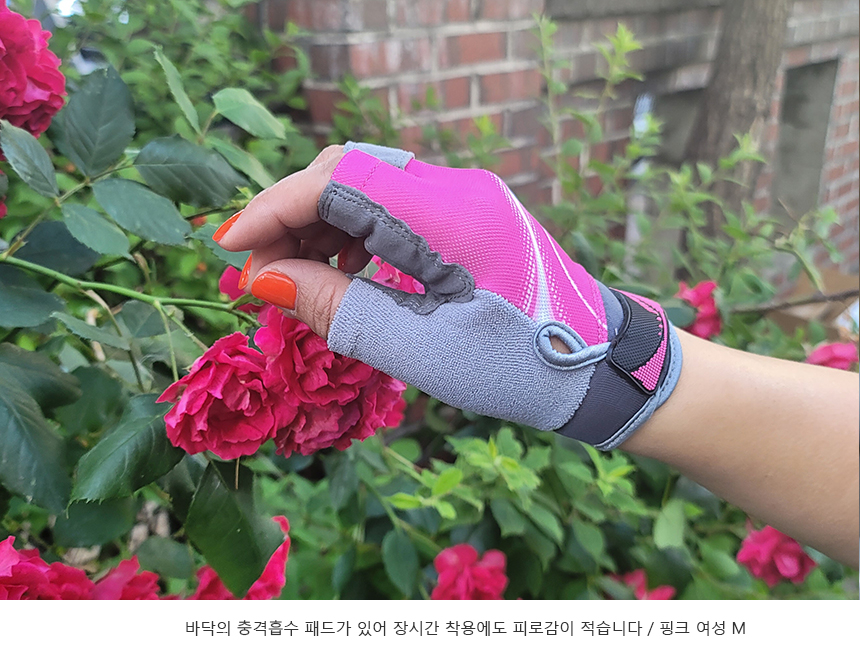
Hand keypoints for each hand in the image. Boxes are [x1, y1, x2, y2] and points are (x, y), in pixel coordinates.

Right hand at [215, 142, 681, 449]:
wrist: (600, 366)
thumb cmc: (521, 368)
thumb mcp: (424, 352)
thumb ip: (342, 310)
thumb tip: (264, 279)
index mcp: (449, 218)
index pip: (339, 183)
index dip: (274, 209)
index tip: (228, 247)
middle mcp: (457, 190)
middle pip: (348, 174)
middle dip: (291, 216)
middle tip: (255, 272)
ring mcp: (466, 198)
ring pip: (368, 187)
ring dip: (320, 225)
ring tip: (291, 280)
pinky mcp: (470, 215)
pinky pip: (395, 206)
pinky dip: (355, 234)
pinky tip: (341, 273)